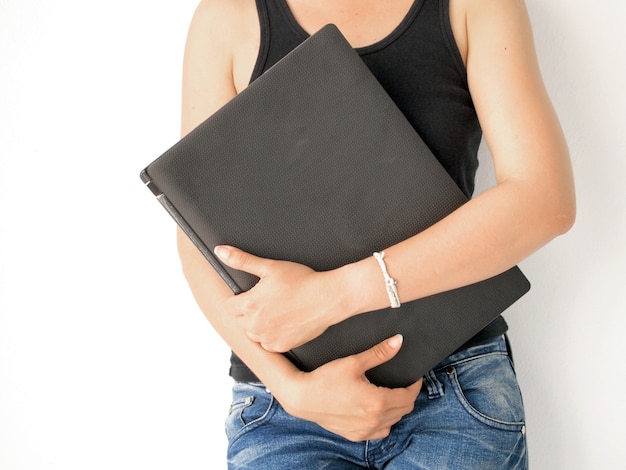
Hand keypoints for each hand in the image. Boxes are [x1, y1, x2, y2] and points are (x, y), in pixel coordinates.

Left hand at [215, 245, 345, 351]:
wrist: (327, 298)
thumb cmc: (302, 281)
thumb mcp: (269, 266)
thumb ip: (242, 260)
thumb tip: (221, 252)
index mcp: (249, 304)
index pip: (229, 306)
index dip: (239, 299)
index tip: (252, 295)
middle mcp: (255, 325)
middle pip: (240, 321)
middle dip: (248, 312)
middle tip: (269, 301)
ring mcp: (268, 338)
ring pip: (253, 334)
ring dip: (259, 325)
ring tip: (278, 311)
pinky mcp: (281, 346)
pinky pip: (268, 344)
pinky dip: (272, 336)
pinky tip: (284, 322)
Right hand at [274, 335, 422, 441]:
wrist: (302, 397)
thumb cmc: (326, 378)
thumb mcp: (353, 362)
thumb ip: (379, 353)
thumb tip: (398, 341)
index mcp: (378, 402)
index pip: (408, 397)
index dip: (415, 386)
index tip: (414, 377)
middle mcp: (374, 420)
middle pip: (403, 410)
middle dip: (407, 396)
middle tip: (403, 384)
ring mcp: (365, 430)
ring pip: (392, 423)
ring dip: (396, 410)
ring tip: (390, 396)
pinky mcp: (355, 435)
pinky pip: (379, 432)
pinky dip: (383, 422)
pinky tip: (376, 411)